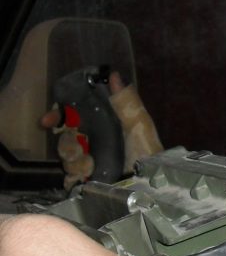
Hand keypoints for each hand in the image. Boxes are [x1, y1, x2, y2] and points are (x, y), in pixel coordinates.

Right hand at [40, 71, 144, 189]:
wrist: (149, 180)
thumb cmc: (146, 149)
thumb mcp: (139, 123)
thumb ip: (125, 100)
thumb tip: (114, 75)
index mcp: (102, 125)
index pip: (72, 117)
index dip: (57, 116)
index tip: (47, 120)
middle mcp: (92, 142)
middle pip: (64, 137)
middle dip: (66, 142)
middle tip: (76, 147)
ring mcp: (87, 162)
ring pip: (66, 157)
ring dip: (76, 159)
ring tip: (91, 163)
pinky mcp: (85, 181)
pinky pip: (69, 176)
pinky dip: (77, 175)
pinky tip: (90, 175)